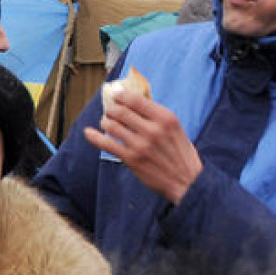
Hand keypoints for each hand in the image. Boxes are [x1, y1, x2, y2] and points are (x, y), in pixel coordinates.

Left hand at [84, 91, 202, 203]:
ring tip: (106, 122)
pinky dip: (94, 137)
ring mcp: (141, 145)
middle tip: (111, 110)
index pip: (136, 99)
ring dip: (105, 121)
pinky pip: (107, 144)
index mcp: (165, 118)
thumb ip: (158, 117)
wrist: (186, 181)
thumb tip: (137, 103)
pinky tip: (89, 132)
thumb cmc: (181, 154)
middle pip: (121, 111)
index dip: (121, 95)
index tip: (116, 94)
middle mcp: (153, 130)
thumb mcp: (176, 129)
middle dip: (112, 108)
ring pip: (112, 126)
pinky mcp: (131, 159)